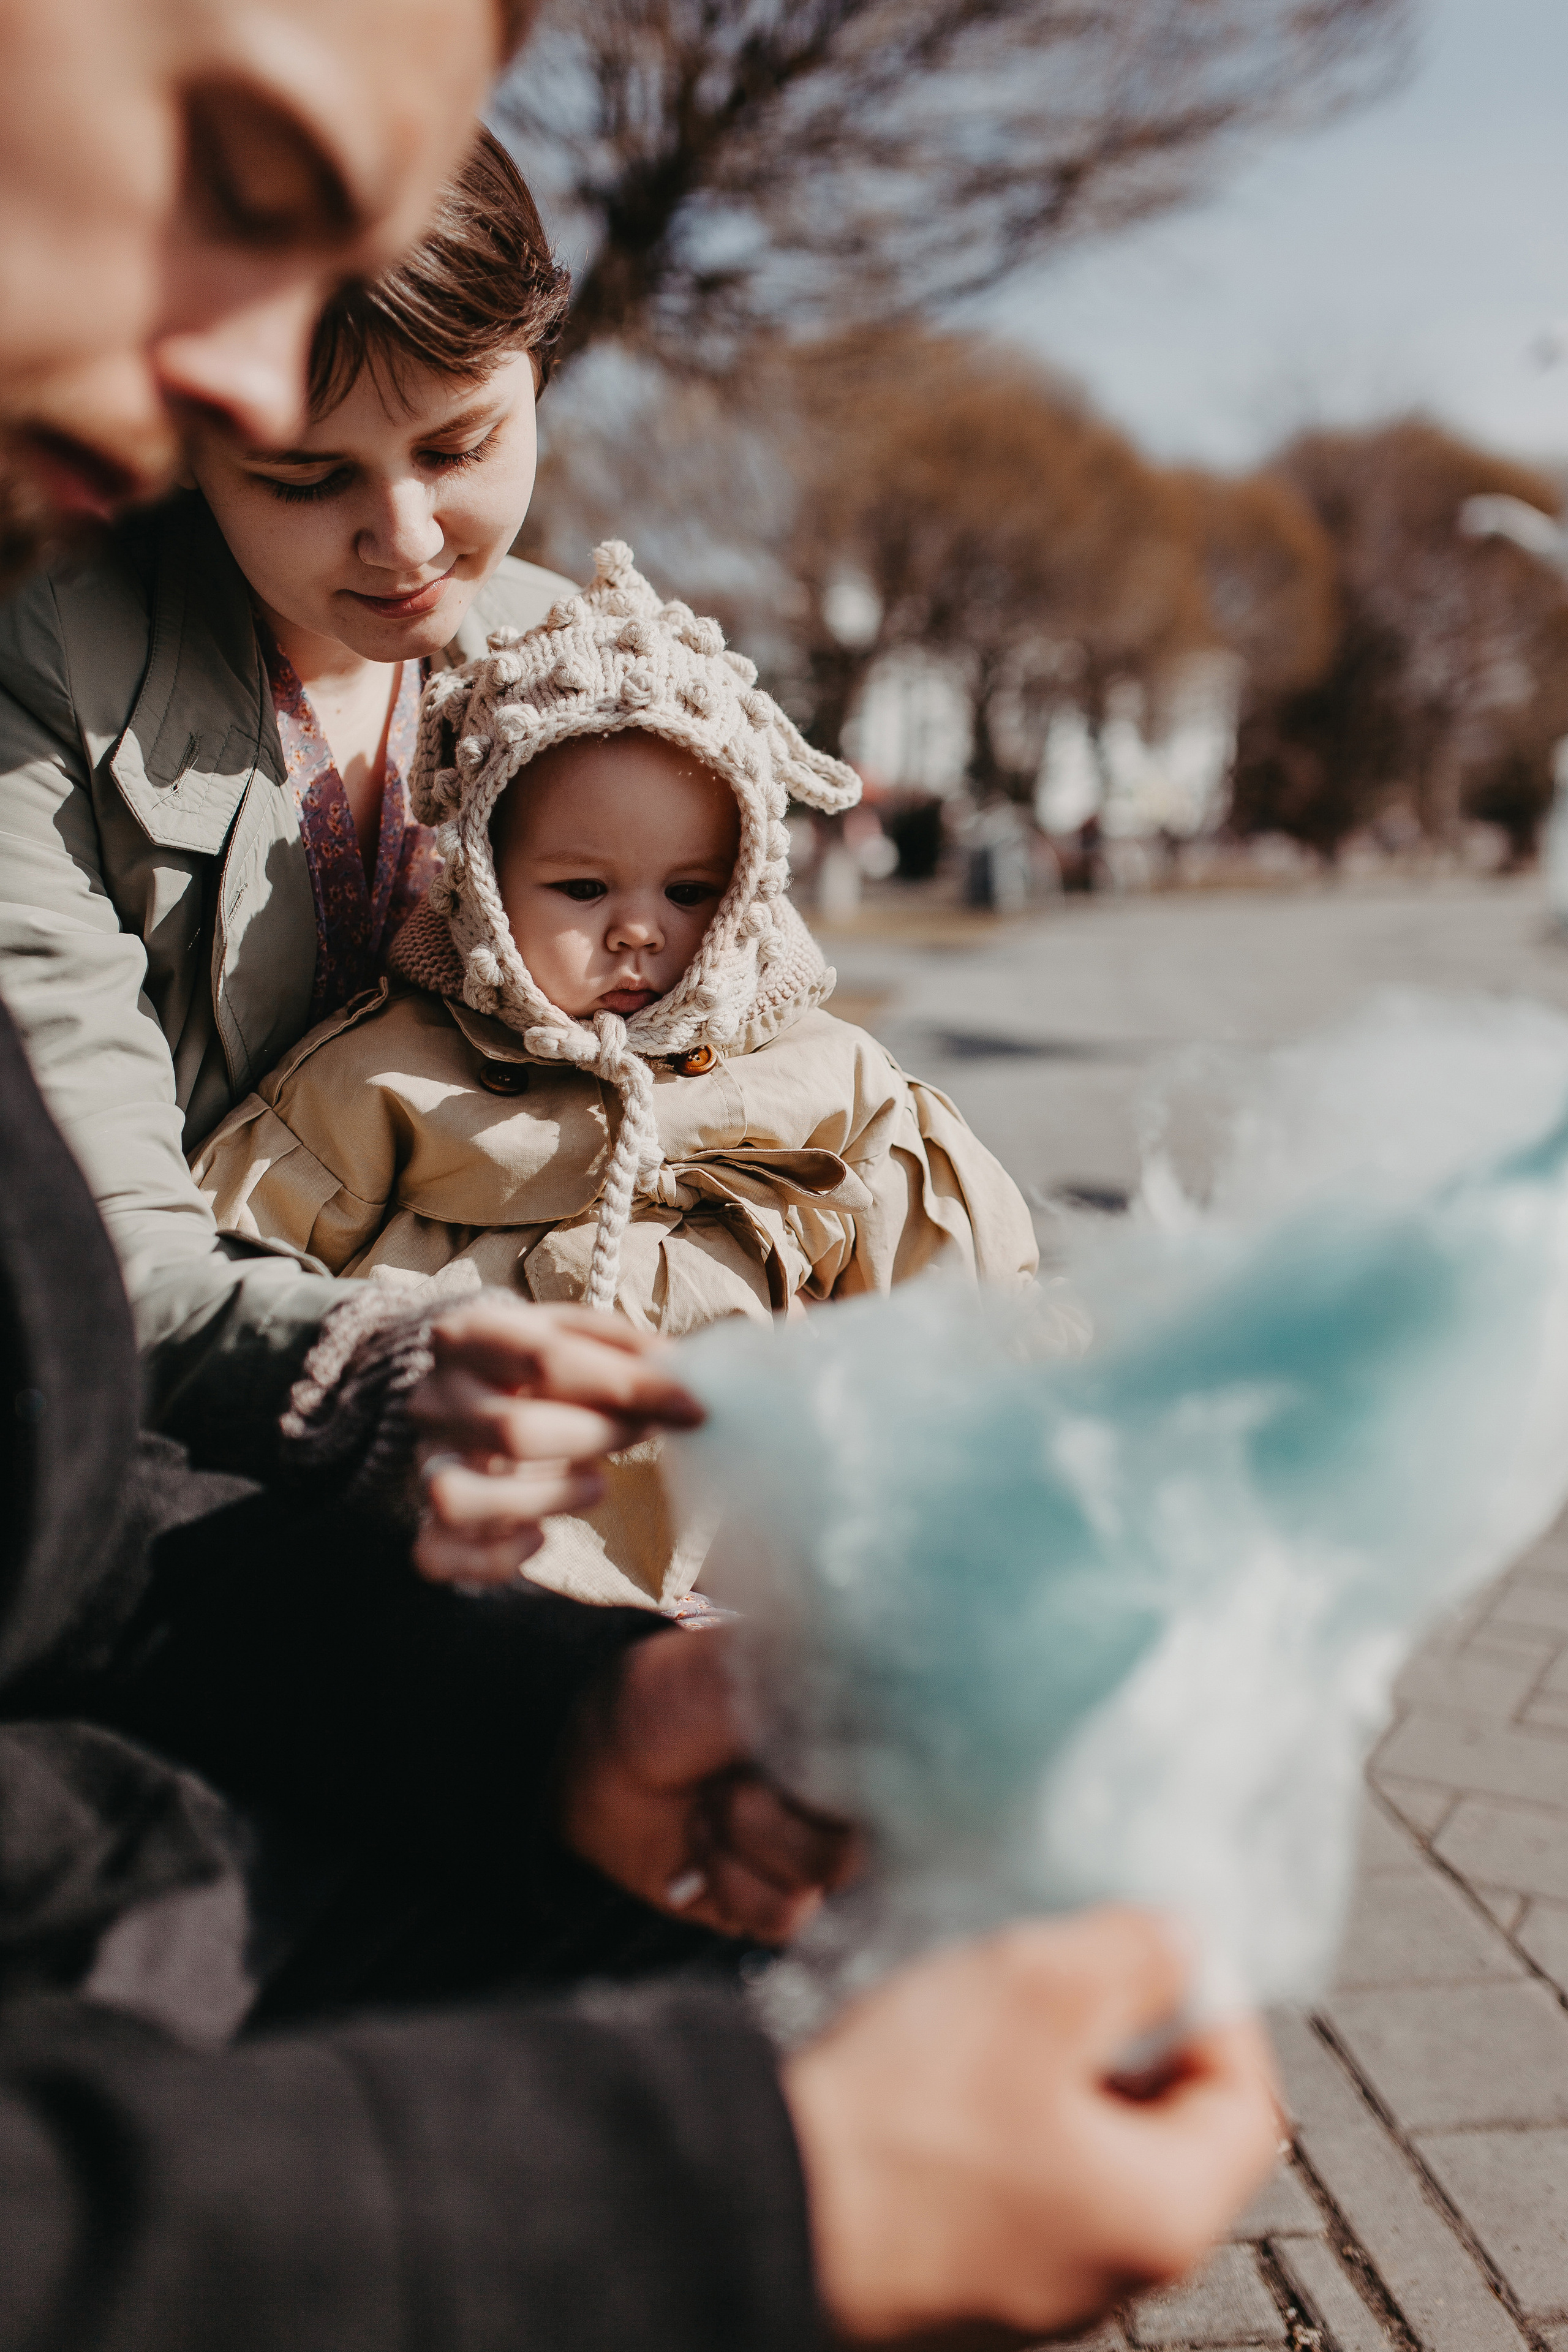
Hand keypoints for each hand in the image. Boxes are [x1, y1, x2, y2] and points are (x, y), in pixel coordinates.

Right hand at [409, 1297, 702, 1584]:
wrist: (469, 1386)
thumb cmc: (536, 1362)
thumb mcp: (573, 1333)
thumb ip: (623, 1348)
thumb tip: (678, 1373)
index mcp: (468, 1335)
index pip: (547, 1358)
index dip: (629, 1385)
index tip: (692, 1406)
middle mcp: (435, 1398)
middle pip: (513, 1431)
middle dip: (598, 1437)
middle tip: (641, 1433)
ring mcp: (425, 1462)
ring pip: (460, 1496)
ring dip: (544, 1499)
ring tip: (595, 1483)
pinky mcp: (428, 1520)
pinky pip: (441, 1557)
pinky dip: (496, 1558)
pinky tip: (540, 1536)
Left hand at [558, 1626, 859, 1942]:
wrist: (597, 1762)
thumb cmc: (669, 1698)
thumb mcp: (734, 1670)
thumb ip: (811, 1682)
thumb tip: (879, 1685)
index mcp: (851, 1724)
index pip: (906, 1762)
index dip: (854, 1767)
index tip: (791, 1752)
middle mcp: (844, 1790)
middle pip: (868, 1826)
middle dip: (781, 1805)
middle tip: (730, 1777)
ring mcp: (813, 1848)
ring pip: (825, 1874)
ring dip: (746, 1837)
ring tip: (707, 1802)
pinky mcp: (777, 1901)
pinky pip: (784, 1916)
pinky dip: (730, 1880)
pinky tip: (700, 1845)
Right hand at [784, 1909, 1280, 2346]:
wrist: (755, 2206)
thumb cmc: (903, 2122)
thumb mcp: (1039, 1988)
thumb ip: (1136, 1954)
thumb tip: (1184, 1945)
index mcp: (1160, 2221)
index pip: (1249, 2104)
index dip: (1215, 2007)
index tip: (1157, 1946)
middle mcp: (1107, 2277)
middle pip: (1162, 2131)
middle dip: (1122, 2033)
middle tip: (1063, 1965)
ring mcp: (1024, 2290)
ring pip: (1077, 2153)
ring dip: (1047, 2071)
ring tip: (985, 2007)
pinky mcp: (949, 2280)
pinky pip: (1005, 2184)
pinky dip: (988, 2119)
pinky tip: (931, 2070)